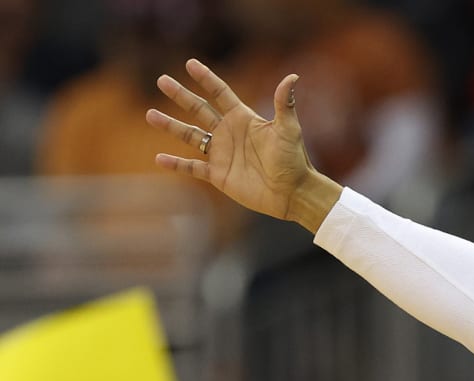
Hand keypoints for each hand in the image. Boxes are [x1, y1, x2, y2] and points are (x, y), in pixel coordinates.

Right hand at [144, 59, 342, 230]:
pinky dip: (176, 164)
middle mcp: (229, 133)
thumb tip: (292, 76)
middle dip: (180, 95)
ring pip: (190, 136)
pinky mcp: (219, 175)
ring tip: (150, 114)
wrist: (292, 193)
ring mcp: (222, 154)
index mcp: (243, 119)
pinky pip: (192, 168)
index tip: (190, 63)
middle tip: (161, 80)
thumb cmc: (293, 160)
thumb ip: (284, 103)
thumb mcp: (288, 129)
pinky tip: (159, 158)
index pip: (220, 93)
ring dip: (171, 125)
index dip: (206, 79)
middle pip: (199, 109)